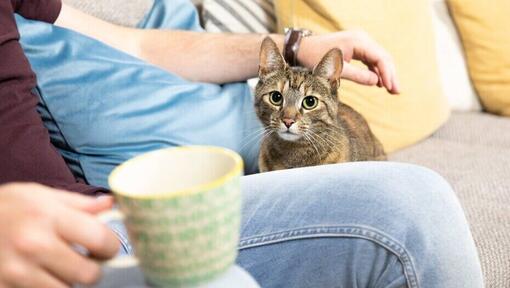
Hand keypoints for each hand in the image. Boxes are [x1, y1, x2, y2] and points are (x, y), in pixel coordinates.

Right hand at [0, 183, 119, 287]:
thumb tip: (111, 205)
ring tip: (59, 267)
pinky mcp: (4, 287)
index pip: (101, 239)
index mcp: (48, 217)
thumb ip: (79, 204)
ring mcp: (16, 272)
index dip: (111, 245)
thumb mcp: (41, 195)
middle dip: (92, 269)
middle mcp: (33, 245)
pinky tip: (39, 275)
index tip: (106, 246)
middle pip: (88, 274)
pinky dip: (45, 287)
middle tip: (86, 261)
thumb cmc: (6, 207)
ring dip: (68, 282)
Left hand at [299, 30, 399, 93]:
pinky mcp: (356, 47)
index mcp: (358, 41)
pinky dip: (376, 70)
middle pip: (383, 57)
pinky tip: (379, 83)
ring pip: (379, 58)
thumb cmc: (315, 58)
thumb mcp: (336, 70)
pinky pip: (371, 59)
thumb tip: (377, 82)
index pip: (380, 58)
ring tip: (391, 90)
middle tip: (397, 92)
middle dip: (391, 75)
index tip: (391, 89)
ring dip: (385, 73)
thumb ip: (357, 76)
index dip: (388, 74)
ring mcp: (360, 41)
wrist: (302, 48)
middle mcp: (362, 38)